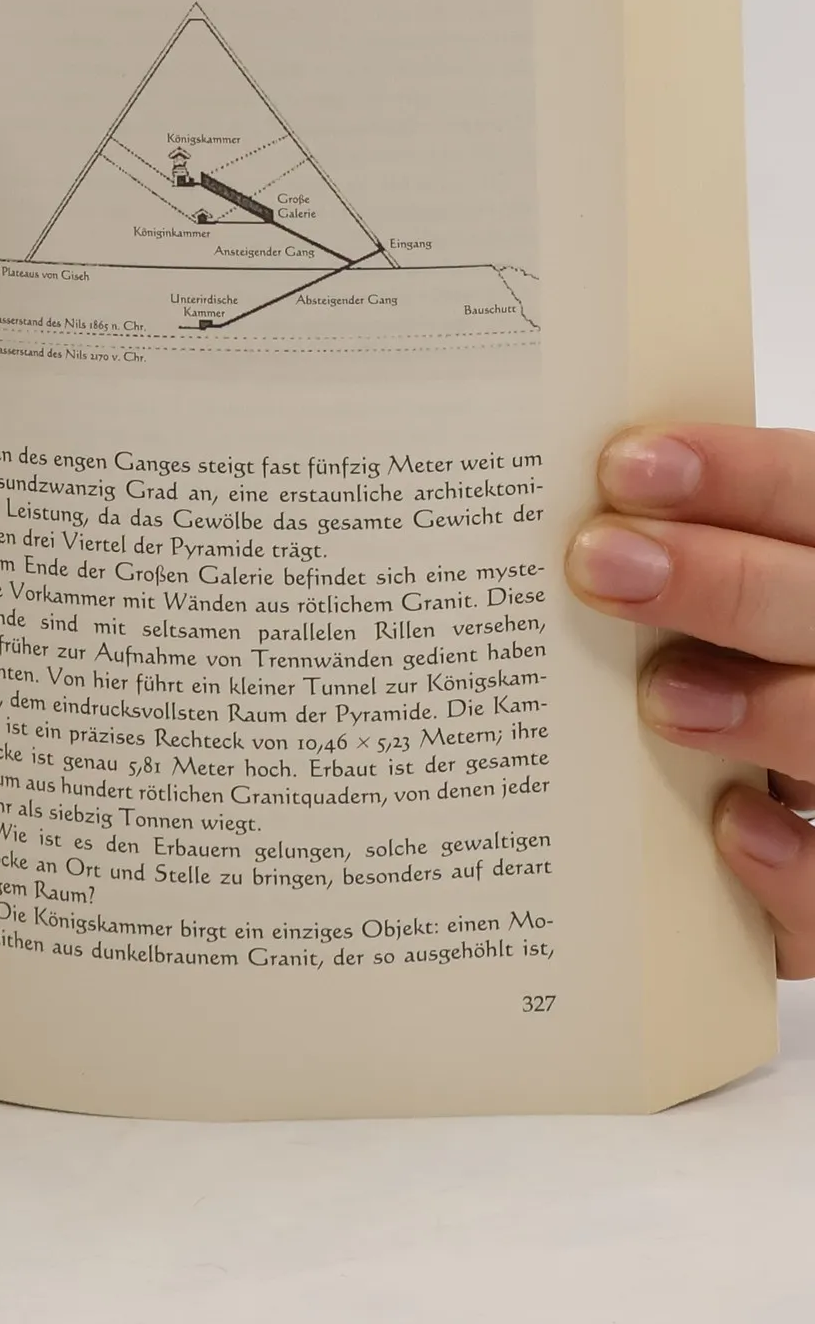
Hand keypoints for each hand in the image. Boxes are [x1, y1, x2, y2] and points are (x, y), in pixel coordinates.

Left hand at [567, 423, 814, 976]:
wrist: (794, 836)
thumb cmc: (700, 669)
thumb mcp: (692, 602)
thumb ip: (657, 557)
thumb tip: (537, 519)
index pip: (812, 495)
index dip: (739, 474)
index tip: (625, 465)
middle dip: (721, 580)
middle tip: (597, 564)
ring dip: (762, 711)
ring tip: (660, 699)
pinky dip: (796, 859)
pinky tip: (730, 827)